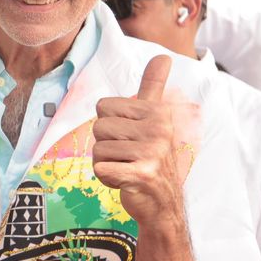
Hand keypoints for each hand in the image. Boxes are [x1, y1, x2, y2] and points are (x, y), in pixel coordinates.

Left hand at [91, 55, 194, 223]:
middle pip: (98, 128)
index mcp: (157, 112)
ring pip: (97, 151)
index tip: (130, 138)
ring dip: (107, 164)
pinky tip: (125, 182)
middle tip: (129, 157)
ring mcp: (152, 152)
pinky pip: (100, 169)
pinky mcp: (142, 174)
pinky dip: (107, 179)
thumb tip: (163, 55)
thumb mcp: (154, 118)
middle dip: (107, 146)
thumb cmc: (151, 157)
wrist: (162, 204)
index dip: (109, 126)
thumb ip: (153, 87)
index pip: (103, 107)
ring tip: (128, 169)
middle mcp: (158, 128)